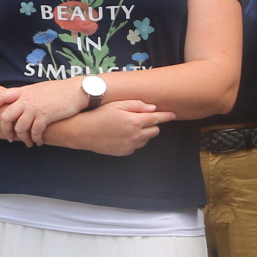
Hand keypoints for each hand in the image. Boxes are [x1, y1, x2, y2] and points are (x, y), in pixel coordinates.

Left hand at [0, 79, 91, 145]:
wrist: (77, 90)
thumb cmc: (60, 90)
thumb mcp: (39, 89)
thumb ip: (28, 96)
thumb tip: (20, 105)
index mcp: (23, 91)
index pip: (0, 97)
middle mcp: (27, 99)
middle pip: (6, 116)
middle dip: (6, 130)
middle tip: (10, 138)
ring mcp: (35, 107)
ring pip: (20, 127)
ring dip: (22, 138)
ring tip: (27, 143)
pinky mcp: (46, 116)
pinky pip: (35, 132)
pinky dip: (35, 139)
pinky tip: (38, 142)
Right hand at [49, 100, 171, 156]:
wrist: (83, 132)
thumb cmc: (99, 114)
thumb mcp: (117, 104)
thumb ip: (137, 105)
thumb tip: (153, 108)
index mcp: (135, 121)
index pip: (157, 118)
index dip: (166, 116)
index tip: (174, 114)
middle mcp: (136, 135)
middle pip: (155, 130)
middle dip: (152, 123)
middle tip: (141, 117)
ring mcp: (131, 145)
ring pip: (147, 138)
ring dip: (144, 132)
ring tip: (129, 125)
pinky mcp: (125, 152)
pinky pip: (137, 145)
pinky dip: (135, 139)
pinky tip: (123, 133)